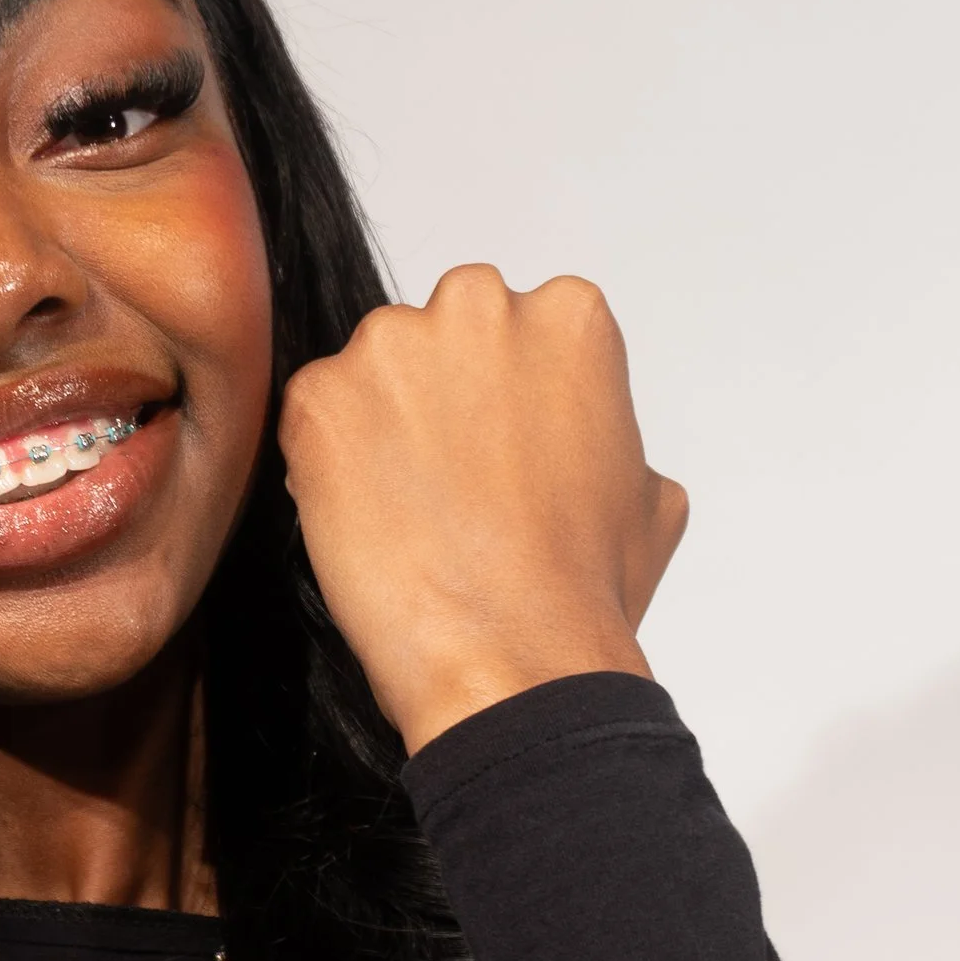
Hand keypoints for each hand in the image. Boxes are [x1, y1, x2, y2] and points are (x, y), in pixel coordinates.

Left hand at [277, 265, 686, 754]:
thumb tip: (584, 437)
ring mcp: (391, 346)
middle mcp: (478, 306)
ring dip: (377, 427)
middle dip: (436, 393)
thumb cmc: (581, 587)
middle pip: (437, 333)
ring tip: (404, 512)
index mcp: (567, 315)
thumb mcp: (648, 492)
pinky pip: (311, 417)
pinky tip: (363, 523)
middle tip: (444, 480)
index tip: (496, 451)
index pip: (513, 327)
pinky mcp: (319, 398)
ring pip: (371, 374)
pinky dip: (323, 464)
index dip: (499, 397)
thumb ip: (606, 430)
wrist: (511, 654)